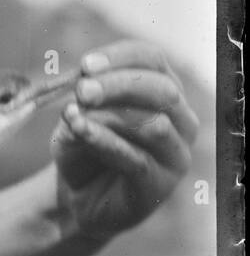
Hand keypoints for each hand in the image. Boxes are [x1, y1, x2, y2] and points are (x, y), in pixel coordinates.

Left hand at [50, 40, 199, 246]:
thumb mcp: (78, 116)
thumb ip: (83, 102)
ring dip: (112, 114)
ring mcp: (176, 153)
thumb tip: (84, 87)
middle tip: (81, 89)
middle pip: (161, 88)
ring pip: (154, 124)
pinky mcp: (161, 184)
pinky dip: (104, 141)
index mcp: (164, 90)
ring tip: (74, 113)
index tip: (85, 65)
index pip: (153, 60)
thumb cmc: (84, 148)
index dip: (120, 58)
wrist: (80, 197)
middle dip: (118, 84)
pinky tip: (79, 131)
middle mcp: (180, 119)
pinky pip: (137, 158)